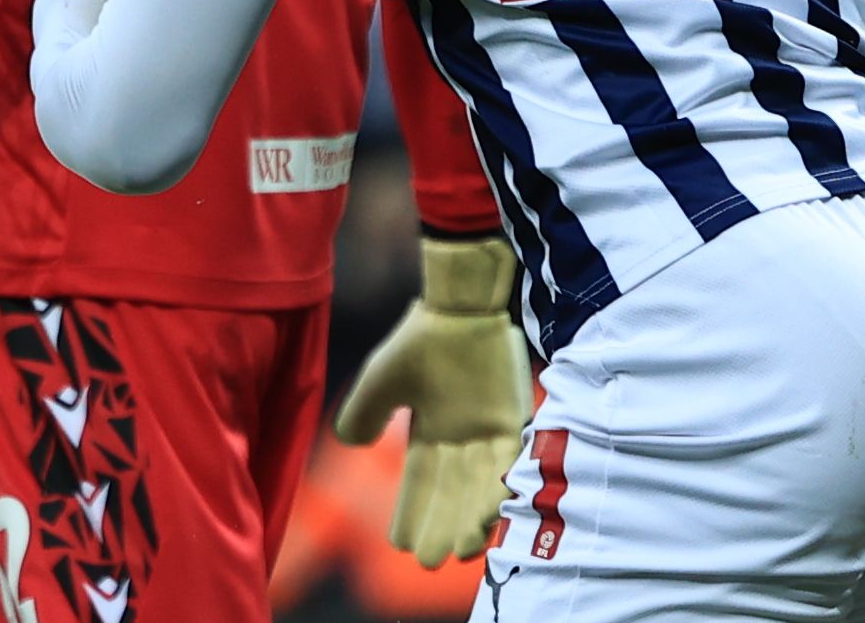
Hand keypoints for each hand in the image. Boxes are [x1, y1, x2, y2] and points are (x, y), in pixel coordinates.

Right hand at [332, 237, 532, 565]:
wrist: (459, 303)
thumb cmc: (420, 339)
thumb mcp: (381, 380)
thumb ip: (364, 412)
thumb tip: (350, 444)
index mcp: (430, 434)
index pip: (419, 485)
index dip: (410, 514)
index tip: (401, 544)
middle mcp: (460, 440)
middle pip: (450, 494)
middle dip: (440, 528)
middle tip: (430, 562)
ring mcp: (488, 431)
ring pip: (480, 485)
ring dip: (471, 519)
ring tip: (462, 550)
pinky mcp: (513, 418)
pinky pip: (508, 461)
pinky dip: (499, 487)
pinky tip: (489, 514)